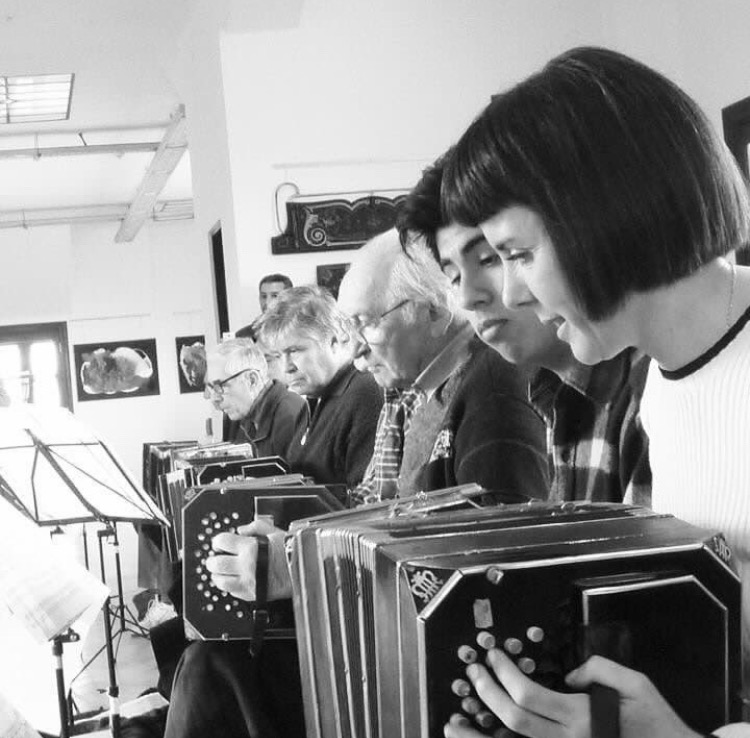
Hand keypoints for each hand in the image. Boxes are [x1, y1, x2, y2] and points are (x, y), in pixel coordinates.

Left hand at [204, 518, 291, 601]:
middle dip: (213, 560)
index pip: (221, 542)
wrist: (305, 569)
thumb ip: (255, 527)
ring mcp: (248, 581)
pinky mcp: (252, 595)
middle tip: (216, 558)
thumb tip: (241, 530)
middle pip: (216, 563)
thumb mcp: (274, 531)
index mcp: (250, 547)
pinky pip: (232, 593)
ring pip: (221, 582)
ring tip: (222, 572)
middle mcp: (246, 565)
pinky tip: (234, 581)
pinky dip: (230, 587)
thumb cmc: (292, 551)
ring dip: (218, 576)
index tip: (219, 543)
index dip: (218, 541)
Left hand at [443, 650, 701, 737]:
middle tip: (472, 671)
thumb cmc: (658, 723)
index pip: (528, 695)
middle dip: (486, 693)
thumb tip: (567, 675)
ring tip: (454, 722)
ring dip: (479, 735)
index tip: (493, 655)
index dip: (503, 674)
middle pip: (513, 720)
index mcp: (582, 719)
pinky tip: (483, 737)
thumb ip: (599, 669)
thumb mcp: (636, 684)